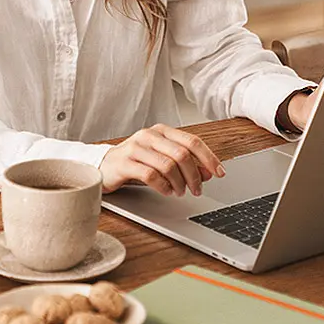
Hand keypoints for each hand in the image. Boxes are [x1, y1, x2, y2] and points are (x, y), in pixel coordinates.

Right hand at [99, 123, 224, 196]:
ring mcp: (136, 147)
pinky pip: (150, 175)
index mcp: (161, 131)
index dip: (208, 158)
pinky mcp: (124, 162)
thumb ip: (185, 164)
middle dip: (194, 175)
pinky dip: (163, 186)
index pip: (192, 141)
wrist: (104, 165)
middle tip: (198, 189)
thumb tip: (209, 172)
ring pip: (168, 165)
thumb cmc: (136, 162)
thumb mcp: (162, 160)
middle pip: (182, 154)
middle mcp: (149, 135)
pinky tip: (166, 191)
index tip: (219, 172)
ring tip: (180, 192)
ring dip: (179, 183)